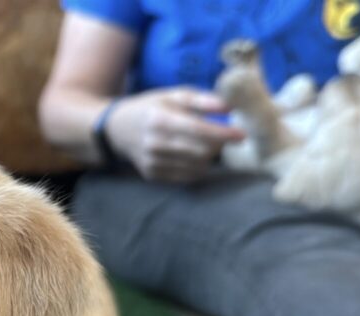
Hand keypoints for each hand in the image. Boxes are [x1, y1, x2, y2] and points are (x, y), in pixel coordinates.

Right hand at [106, 88, 245, 183]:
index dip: (222, 133)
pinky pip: (186, 176)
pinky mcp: (153, 175)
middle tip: (222, 136)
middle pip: (200, 151)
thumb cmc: (151, 108)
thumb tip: (230, 107)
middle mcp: (154, 143)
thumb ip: (202, 100)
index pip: (197, 129)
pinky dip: (197, 166)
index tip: (241, 135)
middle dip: (218, 145)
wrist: (118, 129)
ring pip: (196, 166)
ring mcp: (152, 162)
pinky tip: (193, 155)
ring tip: (205, 144)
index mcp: (160, 119)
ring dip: (208, 156)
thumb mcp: (173, 95)